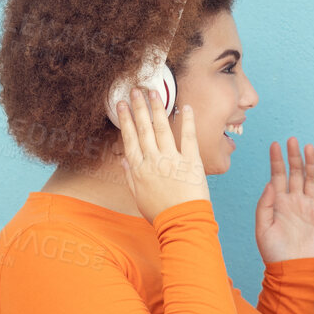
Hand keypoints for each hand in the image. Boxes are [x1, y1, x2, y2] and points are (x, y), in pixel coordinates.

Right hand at [116, 87, 210, 221]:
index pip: (129, 138)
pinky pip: (188, 137)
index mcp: (139, 169)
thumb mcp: (138, 197)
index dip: (125, 120)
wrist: (181, 223)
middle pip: (143, 129)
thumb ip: (130, 177)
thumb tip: (125, 160)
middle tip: (135, 90)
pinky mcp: (191, 161)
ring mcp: (171, 159)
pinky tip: (185, 107)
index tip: (122, 104)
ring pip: (162, 129)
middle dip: (138, 107)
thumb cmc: (160, 213)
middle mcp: (152, 160)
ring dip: (157, 109)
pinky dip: (187, 121)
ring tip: (153, 93)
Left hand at [254, 137, 313, 262]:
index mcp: (279, 202)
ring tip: (308, 148)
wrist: (292, 271)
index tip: (275, 145)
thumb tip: (270, 182)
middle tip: (292, 140)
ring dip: (311, 164)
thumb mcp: (262, 227)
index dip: (276, 160)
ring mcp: (311, 208)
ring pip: (312, 181)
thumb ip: (265, 204)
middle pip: (295, 174)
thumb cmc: (273, 252)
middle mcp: (295, 202)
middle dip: (294, 157)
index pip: (278, 176)